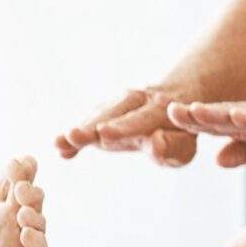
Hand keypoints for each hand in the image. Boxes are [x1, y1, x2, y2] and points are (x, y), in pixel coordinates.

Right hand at [57, 86, 197, 166]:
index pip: (141, 118)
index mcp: (160, 107)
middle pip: (112, 113)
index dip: (123, 126)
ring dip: (80, 129)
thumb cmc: (181, 130)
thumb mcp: (186, 143)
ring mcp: (117, 105)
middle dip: (92, 124)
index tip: (103, 133)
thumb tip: (156, 143)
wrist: (173, 98)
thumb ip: (173, 146)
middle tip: (73, 134)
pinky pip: (88, 125)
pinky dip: (75, 138)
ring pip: (97, 116)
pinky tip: (60, 149)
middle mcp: (136, 100)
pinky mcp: (104, 113)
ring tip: (59, 143)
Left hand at [166, 82, 245, 168]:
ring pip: (239, 113)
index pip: (213, 126)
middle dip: (190, 116)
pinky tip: (235, 117)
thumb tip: (217, 158)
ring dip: (213, 113)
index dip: (188, 126)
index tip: (159, 129)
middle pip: (219, 115)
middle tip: (161, 113)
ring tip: (188, 111)